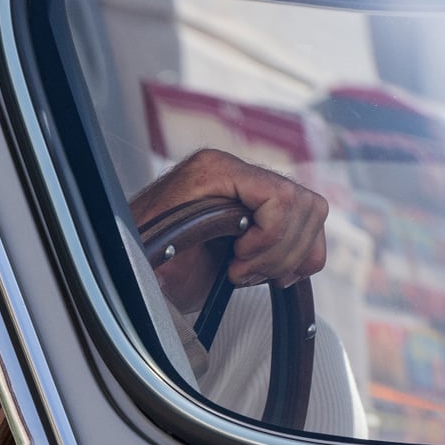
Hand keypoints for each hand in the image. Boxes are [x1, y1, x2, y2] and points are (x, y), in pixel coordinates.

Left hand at [130, 149, 326, 301]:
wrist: (132, 263)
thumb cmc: (141, 256)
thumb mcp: (159, 252)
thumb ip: (188, 243)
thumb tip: (211, 251)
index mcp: (214, 170)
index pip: (281, 195)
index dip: (269, 237)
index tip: (237, 260)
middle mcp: (237, 172)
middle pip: (304, 206)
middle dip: (279, 251)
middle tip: (241, 272)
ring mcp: (253, 191)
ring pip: (311, 215)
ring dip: (289, 256)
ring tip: (250, 273)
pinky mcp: (263, 214)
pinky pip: (309, 228)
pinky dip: (300, 257)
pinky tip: (272, 273)